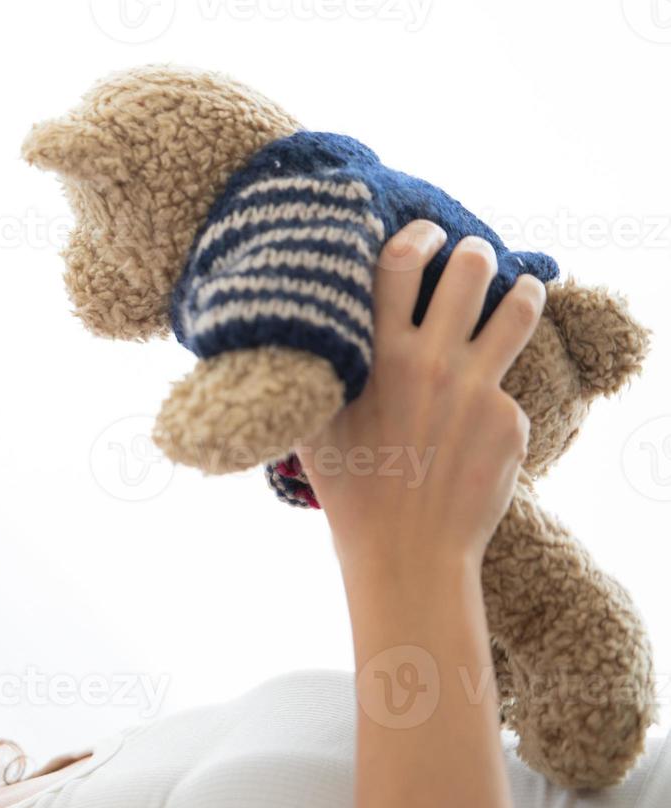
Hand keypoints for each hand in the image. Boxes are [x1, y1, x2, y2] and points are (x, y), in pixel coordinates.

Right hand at [293, 220, 543, 574]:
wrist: (405, 553)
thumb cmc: (350, 492)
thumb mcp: (313, 424)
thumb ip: (318, 373)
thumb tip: (307, 336)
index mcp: (374, 354)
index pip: (398, 262)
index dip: (416, 236)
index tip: (425, 234)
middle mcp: (427, 360)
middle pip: (467, 269)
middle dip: (473, 254)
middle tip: (472, 258)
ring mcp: (474, 387)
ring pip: (516, 308)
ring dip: (521, 287)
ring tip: (522, 286)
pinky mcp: (509, 419)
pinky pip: (508, 387)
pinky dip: (498, 390)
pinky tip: (480, 420)